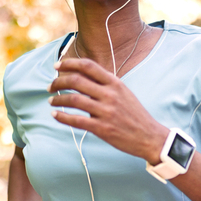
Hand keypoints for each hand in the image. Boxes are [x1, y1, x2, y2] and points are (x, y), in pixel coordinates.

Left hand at [48, 58, 167, 163]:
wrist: (150, 136)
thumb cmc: (134, 114)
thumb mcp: (123, 92)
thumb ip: (105, 84)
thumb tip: (82, 76)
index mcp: (115, 83)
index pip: (88, 66)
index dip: (70, 63)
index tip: (57, 66)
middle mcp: (110, 94)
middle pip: (77, 80)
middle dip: (59, 82)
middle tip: (50, 86)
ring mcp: (106, 111)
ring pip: (74, 100)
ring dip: (58, 99)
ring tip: (51, 101)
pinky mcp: (102, 128)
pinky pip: (77, 120)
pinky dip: (62, 117)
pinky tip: (55, 115)